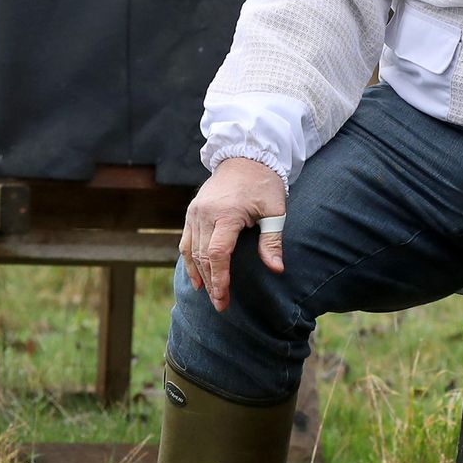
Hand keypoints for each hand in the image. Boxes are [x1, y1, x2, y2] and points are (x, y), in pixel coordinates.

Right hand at [180, 157, 288, 312]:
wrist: (245, 157)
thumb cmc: (264, 184)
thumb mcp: (274, 210)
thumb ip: (272, 240)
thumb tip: (276, 269)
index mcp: (226, 213)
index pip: (218, 253)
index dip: (220, 278)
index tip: (224, 298)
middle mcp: (205, 214)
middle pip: (202, 256)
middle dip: (211, 283)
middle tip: (221, 305)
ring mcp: (195, 212)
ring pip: (191, 251)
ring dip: (200, 275)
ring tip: (210, 295)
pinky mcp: (192, 212)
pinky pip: (186, 241)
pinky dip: (189, 261)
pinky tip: (197, 278)